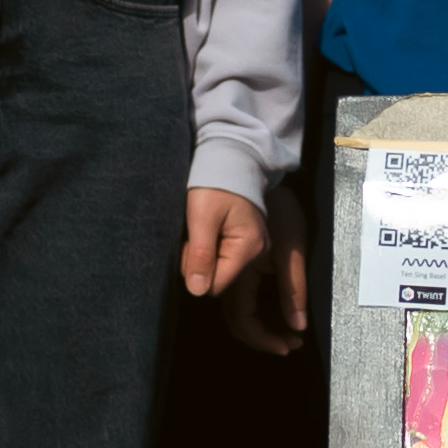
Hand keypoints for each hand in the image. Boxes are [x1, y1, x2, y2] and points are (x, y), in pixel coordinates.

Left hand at [181, 185, 268, 300]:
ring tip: (200, 228)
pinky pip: (223, 255)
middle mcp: (258, 251)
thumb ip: (199, 256)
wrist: (230, 157)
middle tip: (193, 234)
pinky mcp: (247, 239)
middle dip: (199, 262)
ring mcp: (254, 246)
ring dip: (203, 253)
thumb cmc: (214, 184)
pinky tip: (208, 229)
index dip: (195, 271)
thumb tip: (197, 290)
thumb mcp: (201, 218)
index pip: (215, 285)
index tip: (189, 245)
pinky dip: (210, 246)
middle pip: (218, 277)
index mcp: (248, 247)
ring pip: (219, 266)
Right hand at [222, 193, 312, 358]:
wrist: (243, 165)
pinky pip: (236, 290)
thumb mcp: (291, 244)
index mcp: (235, 272)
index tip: (287, 347)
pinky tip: (273, 309)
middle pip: (236, 318)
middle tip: (290, 346)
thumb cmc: (274, 205)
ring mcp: (223, 263)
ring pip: (235, 307)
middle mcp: (224, 272)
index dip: (262, 338)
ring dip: (260, 324)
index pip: (241, 319)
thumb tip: (297, 325)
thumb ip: (291, 285)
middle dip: (262, 337)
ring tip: (287, 334)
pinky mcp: (227, 254)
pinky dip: (256, 306)